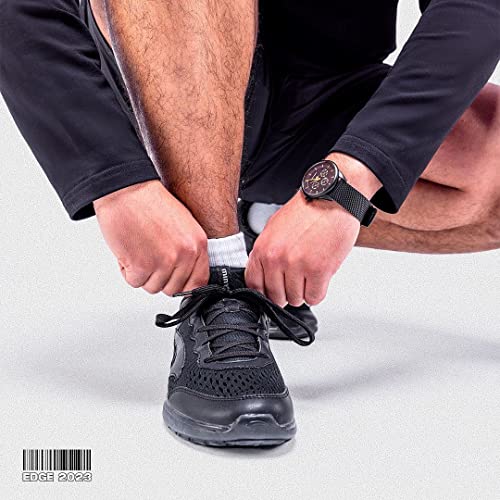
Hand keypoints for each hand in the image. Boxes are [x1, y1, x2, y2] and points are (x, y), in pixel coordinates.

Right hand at [94, 180, 208, 294]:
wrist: (126, 190)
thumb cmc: (149, 202)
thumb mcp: (183, 225)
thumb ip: (188, 250)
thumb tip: (184, 274)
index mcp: (198, 244)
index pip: (198, 282)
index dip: (183, 285)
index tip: (174, 281)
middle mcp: (185, 254)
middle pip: (173, 289)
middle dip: (158, 277)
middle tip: (149, 257)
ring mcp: (165, 262)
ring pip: (152, 287)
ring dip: (141, 273)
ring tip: (139, 249)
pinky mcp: (142, 266)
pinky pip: (134, 282)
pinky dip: (126, 270)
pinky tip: (128, 250)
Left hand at [245, 153, 380, 305]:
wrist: (332, 199)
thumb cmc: (306, 212)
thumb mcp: (274, 229)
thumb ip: (266, 254)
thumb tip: (263, 276)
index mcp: (263, 249)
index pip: (255, 285)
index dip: (266, 291)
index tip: (274, 289)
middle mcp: (277, 259)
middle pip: (276, 296)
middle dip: (286, 292)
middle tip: (296, 280)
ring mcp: (297, 266)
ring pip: (296, 299)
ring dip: (304, 291)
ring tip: (310, 275)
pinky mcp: (319, 271)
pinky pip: (315, 297)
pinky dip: (318, 292)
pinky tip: (319, 278)